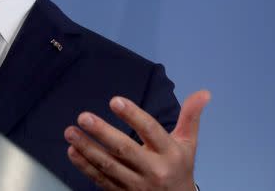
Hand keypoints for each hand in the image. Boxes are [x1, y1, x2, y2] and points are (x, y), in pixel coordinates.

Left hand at [64, 90, 209, 190]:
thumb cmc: (180, 168)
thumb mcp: (188, 143)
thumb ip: (191, 116)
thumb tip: (204, 92)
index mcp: (170, 153)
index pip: (151, 131)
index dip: (133, 116)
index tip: (115, 101)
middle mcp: (153, 170)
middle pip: (125, 150)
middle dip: (102, 133)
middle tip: (83, 116)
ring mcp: (136, 184)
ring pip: (109, 166)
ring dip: (87, 148)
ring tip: (70, 132)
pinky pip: (101, 180)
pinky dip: (85, 166)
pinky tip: (72, 151)